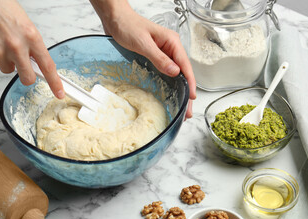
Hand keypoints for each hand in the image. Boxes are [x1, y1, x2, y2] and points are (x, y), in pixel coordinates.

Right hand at [0, 0, 64, 98]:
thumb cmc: (2, 6)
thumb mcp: (26, 25)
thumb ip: (32, 45)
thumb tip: (36, 61)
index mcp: (31, 36)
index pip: (47, 66)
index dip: (55, 83)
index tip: (59, 92)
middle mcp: (16, 46)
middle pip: (28, 78)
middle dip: (28, 76)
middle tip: (24, 67)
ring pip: (8, 69)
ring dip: (7, 61)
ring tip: (2, 42)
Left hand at [90, 0, 195, 118]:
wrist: (115, 19)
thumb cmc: (128, 26)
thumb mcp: (143, 43)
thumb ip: (159, 58)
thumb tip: (175, 72)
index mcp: (172, 42)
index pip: (185, 65)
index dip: (190, 82)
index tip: (192, 97)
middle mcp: (170, 48)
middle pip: (183, 72)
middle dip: (186, 91)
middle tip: (187, 110)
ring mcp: (163, 53)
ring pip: (175, 74)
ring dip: (179, 90)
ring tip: (181, 107)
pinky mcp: (155, 57)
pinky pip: (165, 72)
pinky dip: (169, 84)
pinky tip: (170, 94)